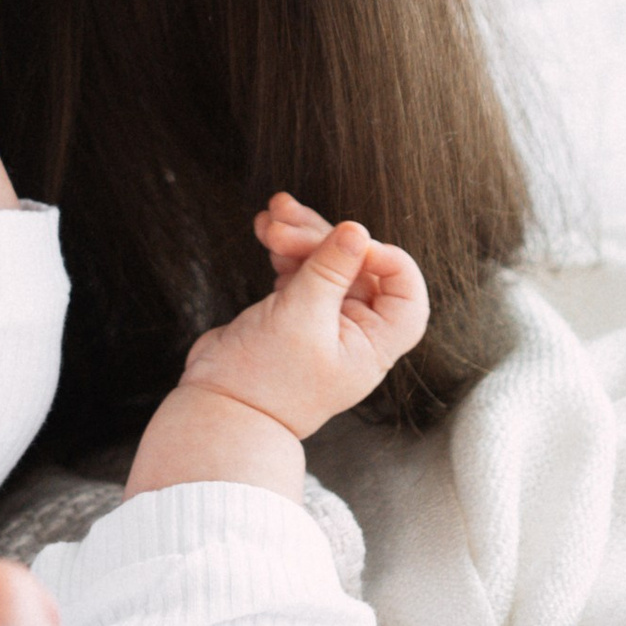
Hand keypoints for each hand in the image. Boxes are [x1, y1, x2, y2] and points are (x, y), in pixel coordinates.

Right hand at [178, 195, 430, 441]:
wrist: (218, 406)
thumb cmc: (265, 377)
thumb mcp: (301, 316)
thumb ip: (330, 269)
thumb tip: (357, 229)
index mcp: (373, 344)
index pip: (406, 295)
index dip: (387, 260)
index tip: (351, 240)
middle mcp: (354, 332)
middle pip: (358, 269)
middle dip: (323, 238)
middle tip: (284, 225)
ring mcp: (323, 322)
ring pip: (326, 264)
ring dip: (300, 236)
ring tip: (270, 218)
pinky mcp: (294, 314)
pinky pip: (301, 272)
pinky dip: (286, 251)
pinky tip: (265, 233)